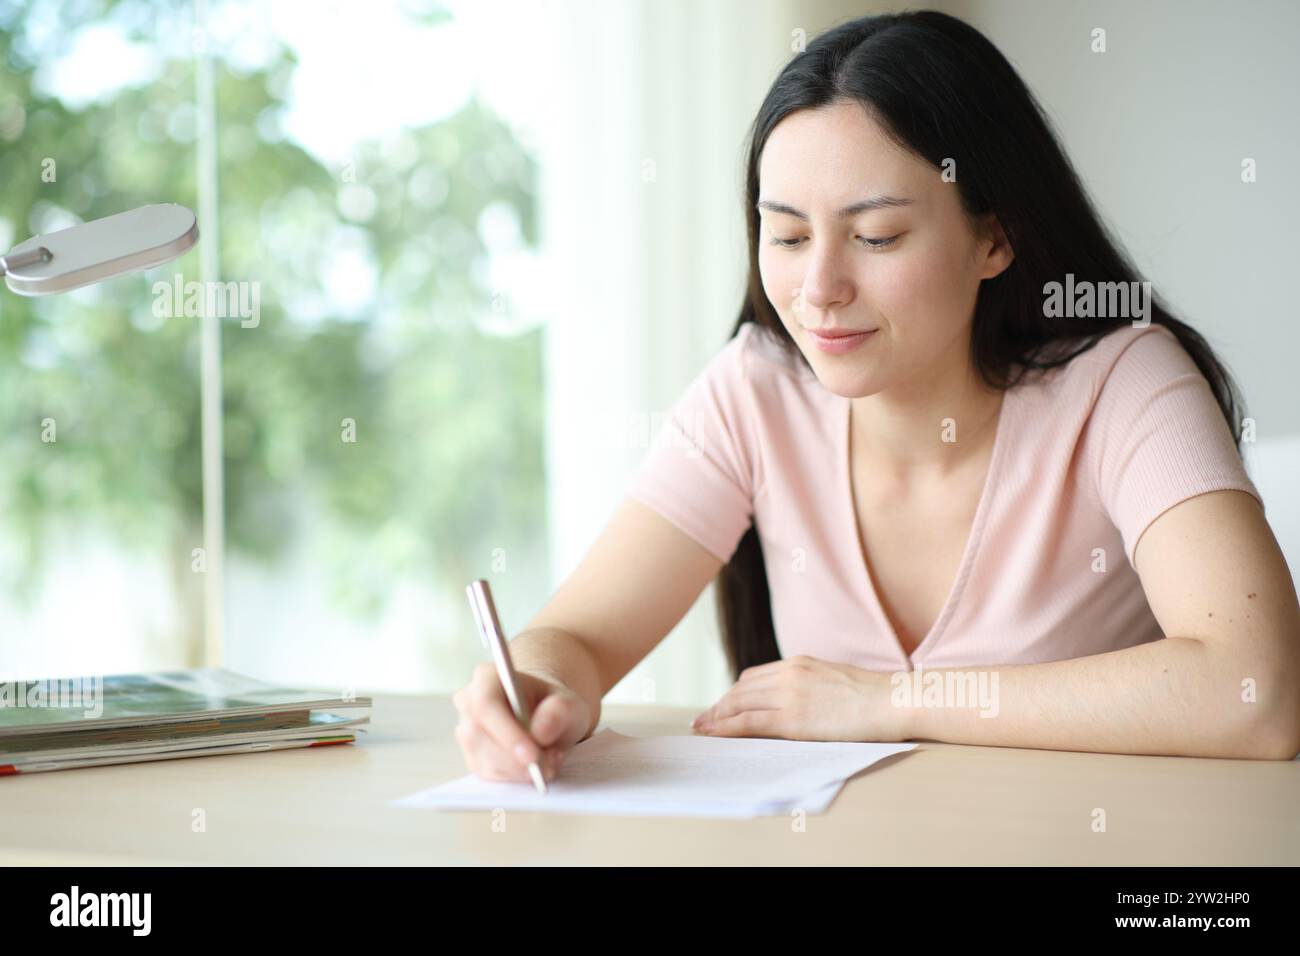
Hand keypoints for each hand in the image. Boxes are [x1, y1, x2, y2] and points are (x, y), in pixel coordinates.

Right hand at [452, 663, 592, 783]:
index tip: (532, 755)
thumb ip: (560, 711)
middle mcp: (469, 702)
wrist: (547, 717)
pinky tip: (537, 768)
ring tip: (550, 763)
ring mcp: (468, 732)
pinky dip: (516, 777)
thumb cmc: (554, 705)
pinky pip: (490, 774)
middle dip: (516, 759)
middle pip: (479, 736)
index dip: (506, 732)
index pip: (486, 704)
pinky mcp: (473, 757)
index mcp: (488, 677)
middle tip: (549, 766)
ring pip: (485, 759)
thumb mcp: (569, 703)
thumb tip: (540, 732)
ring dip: (520, 770)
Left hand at [691, 655, 908, 741]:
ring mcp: (790, 695)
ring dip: (717, 717)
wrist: (892, 701)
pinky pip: (749, 722)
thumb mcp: (833, 680)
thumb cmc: (872, 696)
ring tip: (703, 729)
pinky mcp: (794, 719)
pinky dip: (726, 728)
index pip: (753, 676)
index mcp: (799, 663)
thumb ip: (808, 685)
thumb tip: (796, 703)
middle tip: (704, 719)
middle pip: (741, 689)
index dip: (733, 693)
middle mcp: (789, 674)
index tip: (721, 704)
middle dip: (719, 705)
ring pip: (739, 704)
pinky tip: (715, 734)